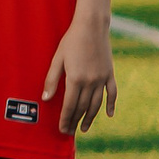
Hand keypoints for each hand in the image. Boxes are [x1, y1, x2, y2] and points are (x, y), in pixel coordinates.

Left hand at [42, 18, 117, 134]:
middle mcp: (91, 81)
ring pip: (96, 103)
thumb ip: (52, 80)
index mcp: (75, 79)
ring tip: (83, 128)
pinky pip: (112, 93)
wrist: (92, 27)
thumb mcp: (57, 59)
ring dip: (90, 117)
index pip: (69, 105)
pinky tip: (108, 115)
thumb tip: (46, 98)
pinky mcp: (110, 74)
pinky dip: (111, 105)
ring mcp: (102, 78)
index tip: (62, 129)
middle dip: (75, 121)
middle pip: (82, 107)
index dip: (65, 119)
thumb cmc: (71, 41)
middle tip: (69, 132)